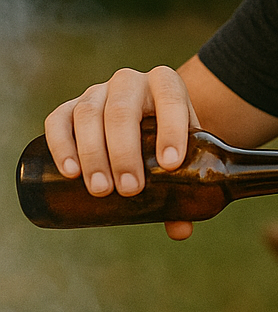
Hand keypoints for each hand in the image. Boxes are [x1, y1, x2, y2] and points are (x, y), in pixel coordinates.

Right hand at [43, 65, 199, 239]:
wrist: (142, 116)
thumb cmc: (167, 137)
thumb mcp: (183, 152)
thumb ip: (185, 188)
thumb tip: (181, 230)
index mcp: (166, 84)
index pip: (171, 99)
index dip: (172, 129)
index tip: (171, 164)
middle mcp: (130, 81)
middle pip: (122, 111)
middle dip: (125, 152)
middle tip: (130, 189)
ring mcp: (97, 91)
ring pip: (89, 115)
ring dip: (93, 154)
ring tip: (101, 190)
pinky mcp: (70, 106)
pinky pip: (59, 119)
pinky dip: (62, 145)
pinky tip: (69, 172)